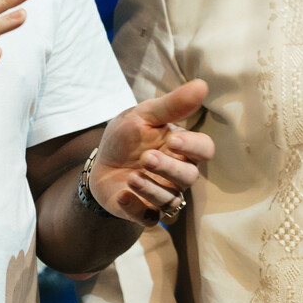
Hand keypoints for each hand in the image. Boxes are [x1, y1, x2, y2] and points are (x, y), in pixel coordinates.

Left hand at [89, 79, 214, 224]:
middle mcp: (178, 174)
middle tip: (147, 158)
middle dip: (169, 169)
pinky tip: (123, 195)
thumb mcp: (144, 115)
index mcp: (182, 148)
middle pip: (190, 177)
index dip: (194, 147)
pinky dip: (136, 208)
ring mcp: (162, 194)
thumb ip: (172, 105)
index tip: (173, 140)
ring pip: (171, 201)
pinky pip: (150, 218)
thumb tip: (202, 84)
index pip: (204, 150)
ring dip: (151, 189)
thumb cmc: (127, 136)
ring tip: (132, 176)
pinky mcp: (144, 212)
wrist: (98, 162)